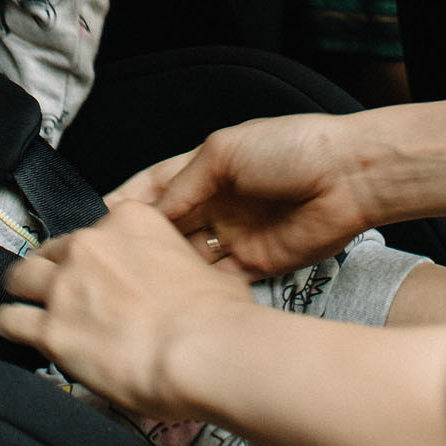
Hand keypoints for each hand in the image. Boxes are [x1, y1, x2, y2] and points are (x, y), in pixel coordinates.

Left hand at [0, 202, 255, 421]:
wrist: (206, 350)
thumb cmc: (218, 317)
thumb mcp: (208, 271)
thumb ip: (180, 269)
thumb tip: (186, 286)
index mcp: (130, 221)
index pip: (93, 229)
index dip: (91, 254)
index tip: (94, 270)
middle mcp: (91, 245)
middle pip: (51, 250)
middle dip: (52, 270)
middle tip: (60, 290)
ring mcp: (66, 286)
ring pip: (19, 277)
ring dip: (21, 291)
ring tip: (24, 304)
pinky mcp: (52, 329)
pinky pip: (10, 320)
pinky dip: (9, 326)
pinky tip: (14, 332)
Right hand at [108, 112, 382, 277]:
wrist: (350, 176)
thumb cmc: (294, 147)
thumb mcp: (224, 153)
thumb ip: (183, 184)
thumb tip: (148, 214)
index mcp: (205, 168)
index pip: (153, 188)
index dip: (124, 205)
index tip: (95, 223)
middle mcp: (216, 204)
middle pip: (166, 228)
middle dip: (138, 244)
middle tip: (107, 262)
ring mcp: (234, 236)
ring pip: (186, 258)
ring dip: (164, 271)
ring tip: (131, 286)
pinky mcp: (255, 264)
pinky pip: (216, 281)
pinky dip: (195, 289)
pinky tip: (171, 297)